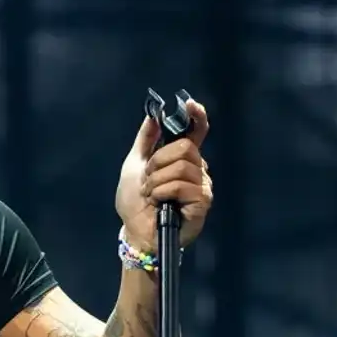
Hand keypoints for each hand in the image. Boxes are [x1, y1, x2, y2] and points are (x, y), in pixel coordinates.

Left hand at [115, 99, 212, 251]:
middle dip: (158, 162)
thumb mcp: (134, 166)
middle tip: (148, 180)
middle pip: (185, 147)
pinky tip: (159, 203)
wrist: (135, 231)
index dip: (196, 117)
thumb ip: (145, 141)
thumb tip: (152, 115)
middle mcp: (196, 169)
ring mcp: (202, 185)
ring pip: (181, 167)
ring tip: (152, 195)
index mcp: (181, 158)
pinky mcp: (202, 202)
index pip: (197, 133)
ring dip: (157, 181)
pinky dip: (163, 192)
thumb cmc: (135, 202)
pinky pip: (181, 185)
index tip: (189, 105)